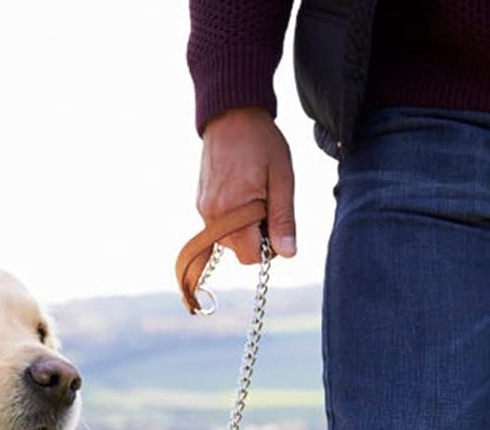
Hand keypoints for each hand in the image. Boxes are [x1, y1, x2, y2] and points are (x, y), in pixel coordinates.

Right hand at [197, 107, 296, 263]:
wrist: (231, 112)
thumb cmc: (260, 142)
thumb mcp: (281, 180)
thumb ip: (283, 219)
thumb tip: (287, 253)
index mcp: (232, 211)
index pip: (251, 256)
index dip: (269, 246)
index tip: (275, 220)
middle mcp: (212, 215)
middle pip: (240, 251)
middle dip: (257, 237)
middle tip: (266, 203)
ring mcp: (203, 209)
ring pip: (231, 240)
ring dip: (246, 228)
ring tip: (254, 194)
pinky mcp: (201, 202)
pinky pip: (222, 226)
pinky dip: (235, 218)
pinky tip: (242, 192)